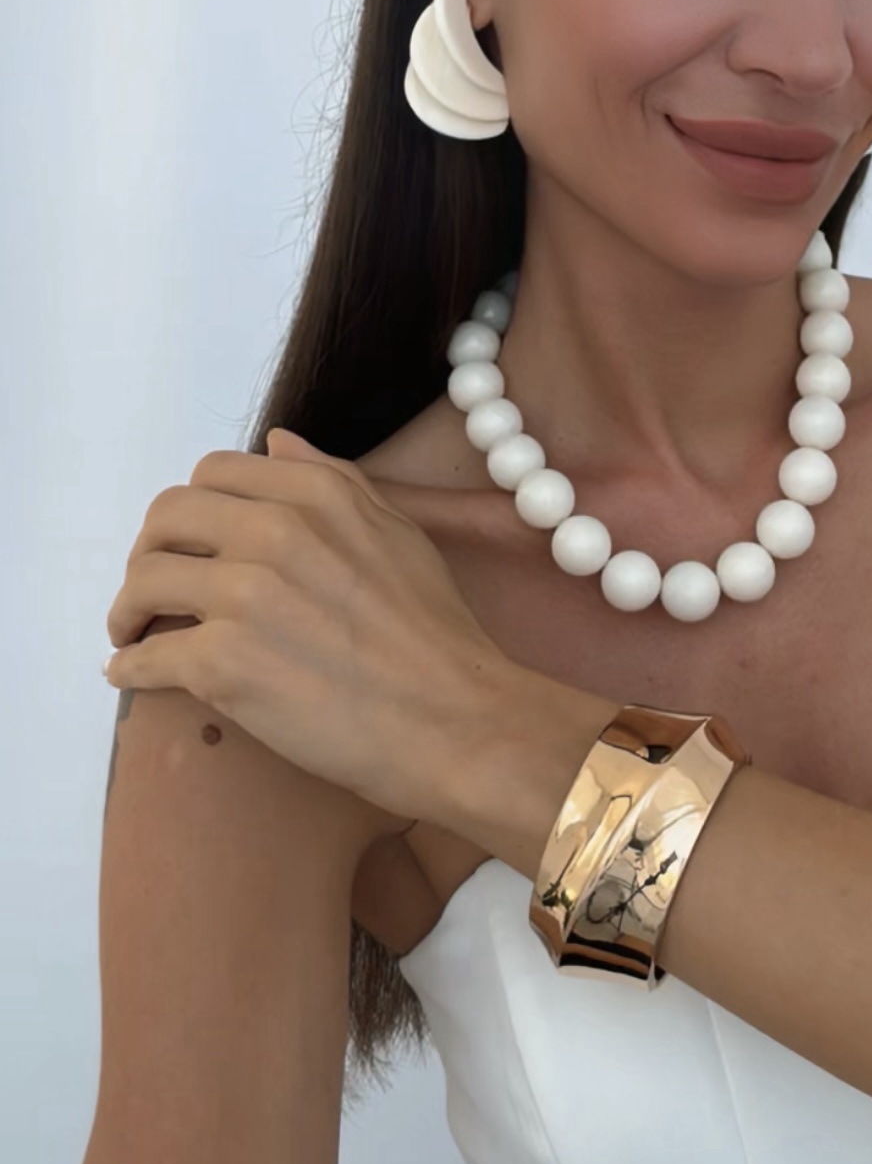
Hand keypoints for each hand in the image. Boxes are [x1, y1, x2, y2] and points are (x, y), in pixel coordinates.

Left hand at [103, 428, 516, 825]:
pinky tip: (131, 674)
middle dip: (149, 551)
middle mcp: (274, 532)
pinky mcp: (222, 665)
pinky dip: (128, 666)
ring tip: (134, 633)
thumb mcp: (398, 533)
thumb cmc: (434, 634)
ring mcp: (243, 597)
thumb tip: (275, 442)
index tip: (193, 542)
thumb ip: (334, 479)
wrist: (451, 721)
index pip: (214, 471)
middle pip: (165, 518)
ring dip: (127, 609)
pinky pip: (144, 656)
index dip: (194, 507)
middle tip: (155, 588)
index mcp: (317, 494)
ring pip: (143, 582)